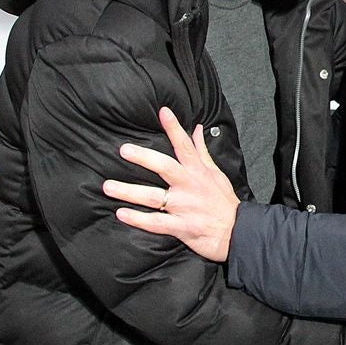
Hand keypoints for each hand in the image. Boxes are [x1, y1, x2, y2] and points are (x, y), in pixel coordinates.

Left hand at [103, 107, 239, 261]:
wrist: (237, 232)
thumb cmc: (224, 201)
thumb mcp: (216, 173)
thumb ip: (202, 151)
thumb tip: (197, 128)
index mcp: (198, 171)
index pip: (185, 145)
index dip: (174, 128)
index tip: (163, 112)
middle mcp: (190, 186)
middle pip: (165, 167)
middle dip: (144, 158)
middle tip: (124, 150)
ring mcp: (185, 207)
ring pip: (154, 197)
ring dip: (130, 191)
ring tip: (108, 186)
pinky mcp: (182, 227)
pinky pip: (156, 223)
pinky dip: (138, 219)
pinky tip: (121, 214)